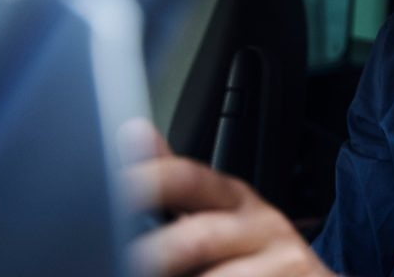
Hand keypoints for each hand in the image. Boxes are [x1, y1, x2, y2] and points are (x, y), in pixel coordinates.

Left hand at [123, 121, 332, 276]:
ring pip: (219, 276)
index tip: (109, 193)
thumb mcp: (216, 216)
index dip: (147, 184)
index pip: (188, 179)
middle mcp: (261, 223)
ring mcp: (284, 260)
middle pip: (198, 238)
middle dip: (154, 256)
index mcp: (233, 198)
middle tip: (121, 262)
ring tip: (137, 273)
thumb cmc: (254, 258)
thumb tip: (131, 132)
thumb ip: (172, 185)